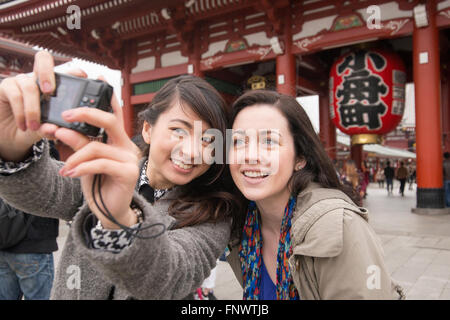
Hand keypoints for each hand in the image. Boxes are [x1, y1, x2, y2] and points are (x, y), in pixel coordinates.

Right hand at [0, 50, 82, 160]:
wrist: (8, 138)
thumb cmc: (31, 130)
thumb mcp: (45, 130)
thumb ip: (51, 128)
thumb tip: (55, 128)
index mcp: (52, 87)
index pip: (64, 72)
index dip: (73, 71)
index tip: (83, 76)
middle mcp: (36, 79)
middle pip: (43, 58)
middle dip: (48, 72)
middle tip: (50, 91)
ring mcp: (20, 81)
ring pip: (30, 86)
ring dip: (33, 109)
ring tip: (34, 126)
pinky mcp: (5, 87)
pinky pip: (16, 95)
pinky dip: (21, 113)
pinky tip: (24, 125)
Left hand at [57, 89, 141, 228]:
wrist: (109, 211)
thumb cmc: (98, 183)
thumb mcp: (84, 161)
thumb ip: (79, 144)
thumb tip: (62, 128)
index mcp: (118, 139)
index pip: (115, 113)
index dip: (108, 96)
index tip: (97, 80)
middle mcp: (127, 145)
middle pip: (110, 121)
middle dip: (86, 114)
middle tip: (64, 116)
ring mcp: (130, 159)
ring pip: (98, 146)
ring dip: (75, 155)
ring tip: (64, 166)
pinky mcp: (129, 172)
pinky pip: (101, 163)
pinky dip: (82, 167)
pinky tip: (71, 173)